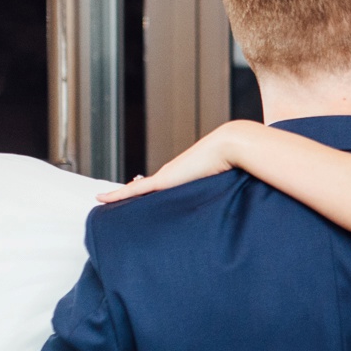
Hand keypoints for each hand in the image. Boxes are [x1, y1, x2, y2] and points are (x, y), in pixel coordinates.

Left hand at [96, 122, 260, 202]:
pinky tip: (100, 199)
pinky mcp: (162, 181)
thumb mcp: (228, 183)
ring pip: (137, 191)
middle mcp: (173, 175)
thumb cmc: (237, 165)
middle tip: (115, 203)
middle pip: (146, 189)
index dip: (152, 194)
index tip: (142, 197)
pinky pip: (134, 192)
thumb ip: (230, 189)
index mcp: (186, 177)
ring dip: (120, 197)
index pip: (164, 188)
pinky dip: (116, 195)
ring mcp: (166, 177)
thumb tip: (250, 201)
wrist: (233, 147)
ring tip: (103, 202)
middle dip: (130, 196)